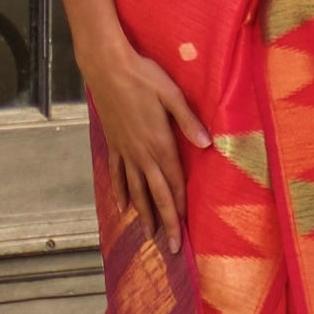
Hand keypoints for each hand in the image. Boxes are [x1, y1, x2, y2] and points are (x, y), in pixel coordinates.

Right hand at [81, 31, 208, 249]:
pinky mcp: (113, 144)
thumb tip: (207, 144)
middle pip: (156, 193)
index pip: (174, 181)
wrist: (106, 66)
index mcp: (159, 142)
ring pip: (135, 189)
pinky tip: (123, 206)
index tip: (187, 227)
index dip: (181, 205)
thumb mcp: (171, 94)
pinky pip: (116, 174)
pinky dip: (119, 191)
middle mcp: (141, 152)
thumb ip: (188, 121)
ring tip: (149, 235)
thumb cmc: (143, 75)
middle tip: (173, 247)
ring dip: (144, 213)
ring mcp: (125, 150)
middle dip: (165, 222)